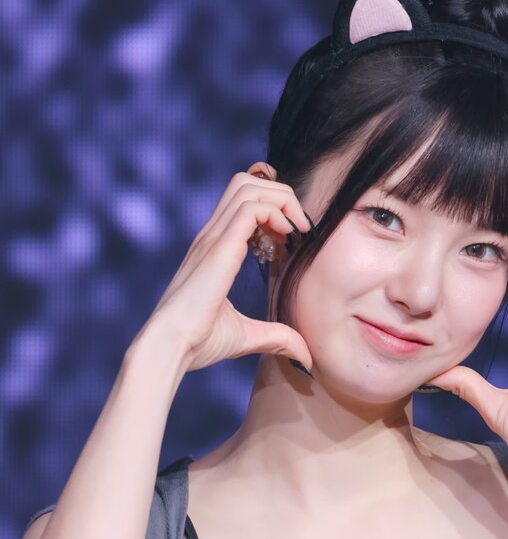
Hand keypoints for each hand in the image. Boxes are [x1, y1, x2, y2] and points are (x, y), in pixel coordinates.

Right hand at [142, 162, 313, 372]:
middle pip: (247, 182)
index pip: (242, 200)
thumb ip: (277, 338)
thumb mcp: (247, 336)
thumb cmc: (198, 342)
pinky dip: (275, 213)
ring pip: (249, 186)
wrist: (171, 347)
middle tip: (299, 228)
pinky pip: (250, 208)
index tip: (290, 235)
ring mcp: (212, 238)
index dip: (272, 206)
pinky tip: (285, 239)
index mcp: (215, 249)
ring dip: (281, 200)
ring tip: (296, 229)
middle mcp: (211, 236)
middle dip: (281, 195)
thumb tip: (306, 355)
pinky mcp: (218, 248)